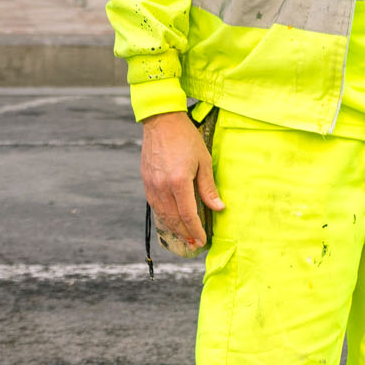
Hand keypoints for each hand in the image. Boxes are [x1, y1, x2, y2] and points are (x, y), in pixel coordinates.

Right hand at [141, 111, 223, 250]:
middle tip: (194, 244)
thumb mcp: (203, 161)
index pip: (188, 214)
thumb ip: (209, 188)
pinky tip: (171, 221)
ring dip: (173, 228)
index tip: (202, 240)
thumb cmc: (186, 137)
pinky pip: (154, 205)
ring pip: (162, 214)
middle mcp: (163, 186)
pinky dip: (163, 216)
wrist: (161, 120)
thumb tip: (219, 208)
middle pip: (174, 218)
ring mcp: (152, 184)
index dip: (196, 230)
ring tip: (183, 237)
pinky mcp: (146, 180)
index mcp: (179, 182)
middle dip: (185, 234)